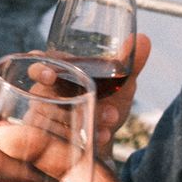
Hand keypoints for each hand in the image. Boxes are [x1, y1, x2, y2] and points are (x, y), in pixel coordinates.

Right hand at [32, 34, 150, 156]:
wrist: (106, 133)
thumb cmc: (106, 100)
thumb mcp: (120, 84)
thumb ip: (129, 63)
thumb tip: (143, 38)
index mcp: (57, 74)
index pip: (37, 66)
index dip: (39, 70)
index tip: (50, 75)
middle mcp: (44, 95)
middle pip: (43, 96)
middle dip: (70, 102)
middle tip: (106, 110)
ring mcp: (45, 120)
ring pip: (54, 120)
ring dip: (83, 118)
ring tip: (110, 121)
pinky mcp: (52, 142)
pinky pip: (61, 142)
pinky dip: (85, 138)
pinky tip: (103, 136)